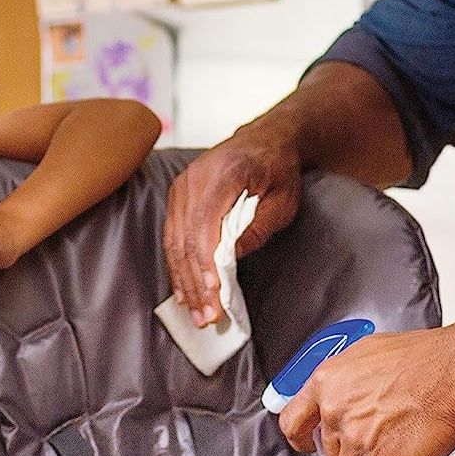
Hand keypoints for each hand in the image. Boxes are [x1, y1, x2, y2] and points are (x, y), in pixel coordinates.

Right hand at [164, 124, 301, 325]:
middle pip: (185, 237)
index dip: (205, 261)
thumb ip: (259, 227)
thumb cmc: (278, 169)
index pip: (204, 223)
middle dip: (194, 282)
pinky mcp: (178, 196)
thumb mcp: (283, 200)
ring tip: (196, 312)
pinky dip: (178, 265)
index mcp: (224, 174)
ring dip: (183, 280)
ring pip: (173, 240)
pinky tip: (184, 290)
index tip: (213, 291)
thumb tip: (232, 258)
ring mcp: (182, 186)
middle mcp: (195, 178)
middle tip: (206, 316)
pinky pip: (172, 235)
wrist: (266, 139)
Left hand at [278, 327, 454, 455]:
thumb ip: (349, 376)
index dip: (301, 437)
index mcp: (327, 382)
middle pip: (329, 449)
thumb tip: (348, 386)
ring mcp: (356, 439)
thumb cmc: (423, 358)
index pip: (293, 420)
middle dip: (346, 451)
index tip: (308, 443)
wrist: (454, 374)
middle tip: (368, 444)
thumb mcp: (370, 352)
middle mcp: (335, 411)